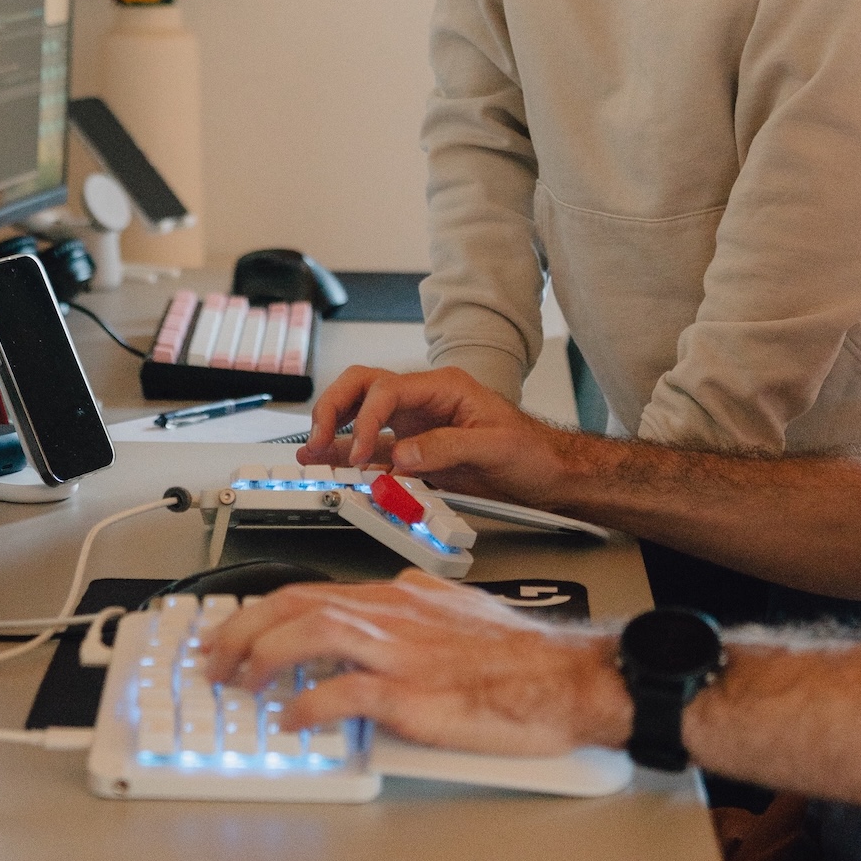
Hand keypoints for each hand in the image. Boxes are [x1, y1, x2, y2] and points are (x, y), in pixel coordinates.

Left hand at [202, 571, 631, 754]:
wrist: (565, 675)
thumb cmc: (520, 652)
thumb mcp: (456, 609)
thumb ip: (413, 609)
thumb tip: (384, 612)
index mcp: (399, 596)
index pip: (313, 589)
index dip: (263, 608)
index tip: (233, 628)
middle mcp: (393, 613)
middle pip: (298, 602)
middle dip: (244, 626)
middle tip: (213, 655)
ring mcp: (401, 651)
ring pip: (312, 631)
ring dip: (264, 655)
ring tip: (238, 681)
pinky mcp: (414, 693)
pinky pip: (346, 694)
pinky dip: (311, 705)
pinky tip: (292, 720)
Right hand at [300, 364, 572, 506]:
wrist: (550, 474)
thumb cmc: (531, 450)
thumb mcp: (495, 446)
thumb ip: (448, 447)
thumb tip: (401, 454)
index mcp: (443, 388)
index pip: (388, 389)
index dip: (367, 419)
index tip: (360, 451)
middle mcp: (423, 401)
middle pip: (364, 387)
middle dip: (335, 408)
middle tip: (318, 439)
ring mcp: (416, 425)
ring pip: (361, 413)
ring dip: (334, 429)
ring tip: (310, 449)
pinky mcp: (415, 451)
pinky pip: (373, 448)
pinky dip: (349, 454)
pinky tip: (329, 462)